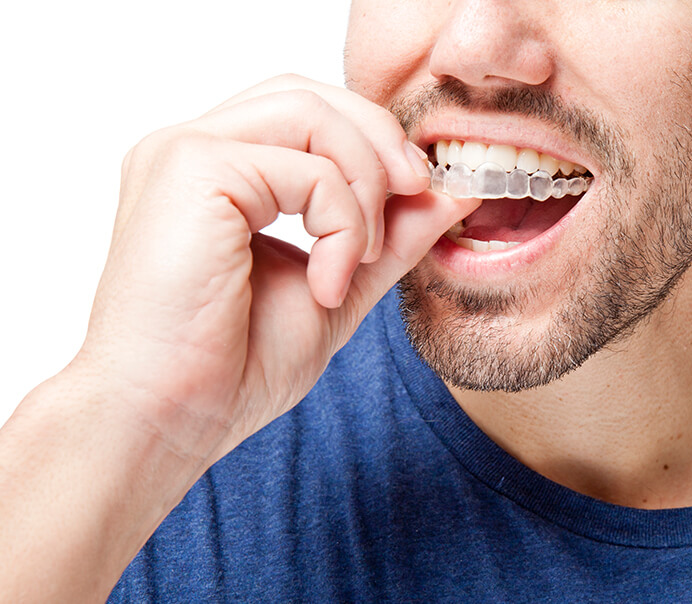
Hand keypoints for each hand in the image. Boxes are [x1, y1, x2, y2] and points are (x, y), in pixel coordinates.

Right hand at [75, 74, 476, 459]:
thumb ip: (389, 235)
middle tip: (420, 194)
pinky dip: (342, 223)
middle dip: (381, 141)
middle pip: (311, 94)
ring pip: (312, 113)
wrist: (167, 419)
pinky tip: (329, 283)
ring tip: (363, 259)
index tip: (422, 193)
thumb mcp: (338, 285)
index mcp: (217, 172)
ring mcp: (186, 152)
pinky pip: (307, 168)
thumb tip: (452, 193)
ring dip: (365, 182)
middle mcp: (194, 149)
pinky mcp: (193, 169)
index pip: (307, 112)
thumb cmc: (231, 366)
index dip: (374, 141)